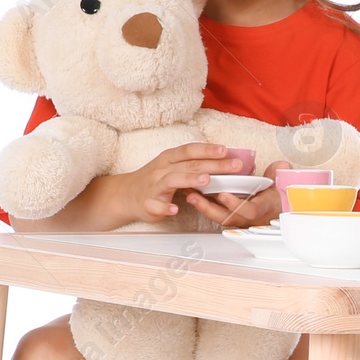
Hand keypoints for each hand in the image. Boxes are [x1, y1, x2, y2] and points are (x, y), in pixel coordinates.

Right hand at [113, 143, 238, 223]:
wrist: (125, 195)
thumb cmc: (155, 180)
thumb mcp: (172, 167)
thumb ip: (193, 164)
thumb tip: (223, 161)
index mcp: (169, 159)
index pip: (190, 151)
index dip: (208, 149)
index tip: (227, 150)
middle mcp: (162, 170)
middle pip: (189, 165)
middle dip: (213, 165)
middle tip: (234, 166)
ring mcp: (154, 186)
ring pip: (172, 180)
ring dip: (190, 179)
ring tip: (206, 180)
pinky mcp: (148, 204)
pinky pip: (156, 206)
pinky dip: (165, 208)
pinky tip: (175, 210)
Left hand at [185, 157, 286, 228]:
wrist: (278, 210)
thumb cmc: (278, 198)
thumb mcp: (282, 185)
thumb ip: (279, 174)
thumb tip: (281, 166)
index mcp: (262, 209)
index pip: (249, 211)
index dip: (235, 205)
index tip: (223, 195)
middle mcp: (248, 218)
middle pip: (227, 218)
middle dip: (209, 208)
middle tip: (195, 197)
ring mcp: (239, 219)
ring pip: (219, 218)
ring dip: (203, 207)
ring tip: (189, 195)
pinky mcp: (231, 217)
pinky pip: (217, 214)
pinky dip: (205, 206)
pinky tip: (192, 195)